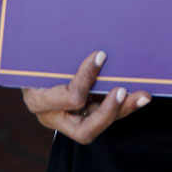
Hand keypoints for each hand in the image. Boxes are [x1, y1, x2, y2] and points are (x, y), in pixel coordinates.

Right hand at [22, 50, 150, 144]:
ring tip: (142, 96)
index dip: (86, 79)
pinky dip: (121, 105)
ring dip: (122, 109)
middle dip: (108, 112)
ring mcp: (70, 118)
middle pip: (85, 129)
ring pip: (99, 124)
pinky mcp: (82, 114)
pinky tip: (138, 94)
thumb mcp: (42, 53)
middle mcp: (54, 116)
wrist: (29, 65)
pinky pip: (103, 114)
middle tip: (123, 91)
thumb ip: (60, 49)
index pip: (69, 98)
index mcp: (39, 99)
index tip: (101, 55)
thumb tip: (93, 42)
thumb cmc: (36, 55)